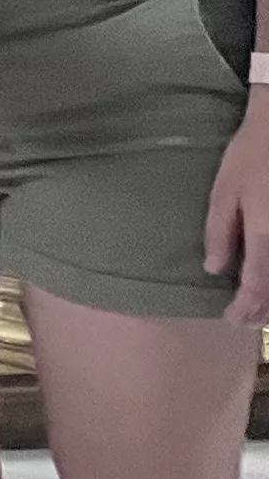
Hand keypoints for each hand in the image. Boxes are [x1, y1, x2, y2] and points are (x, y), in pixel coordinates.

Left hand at [207, 105, 268, 324]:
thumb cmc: (250, 158)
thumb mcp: (224, 192)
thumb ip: (219, 233)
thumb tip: (214, 269)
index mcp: (265, 234)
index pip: (256, 286)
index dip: (245, 308)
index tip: (231, 319)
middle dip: (263, 311)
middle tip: (244, 320)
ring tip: (259, 310)